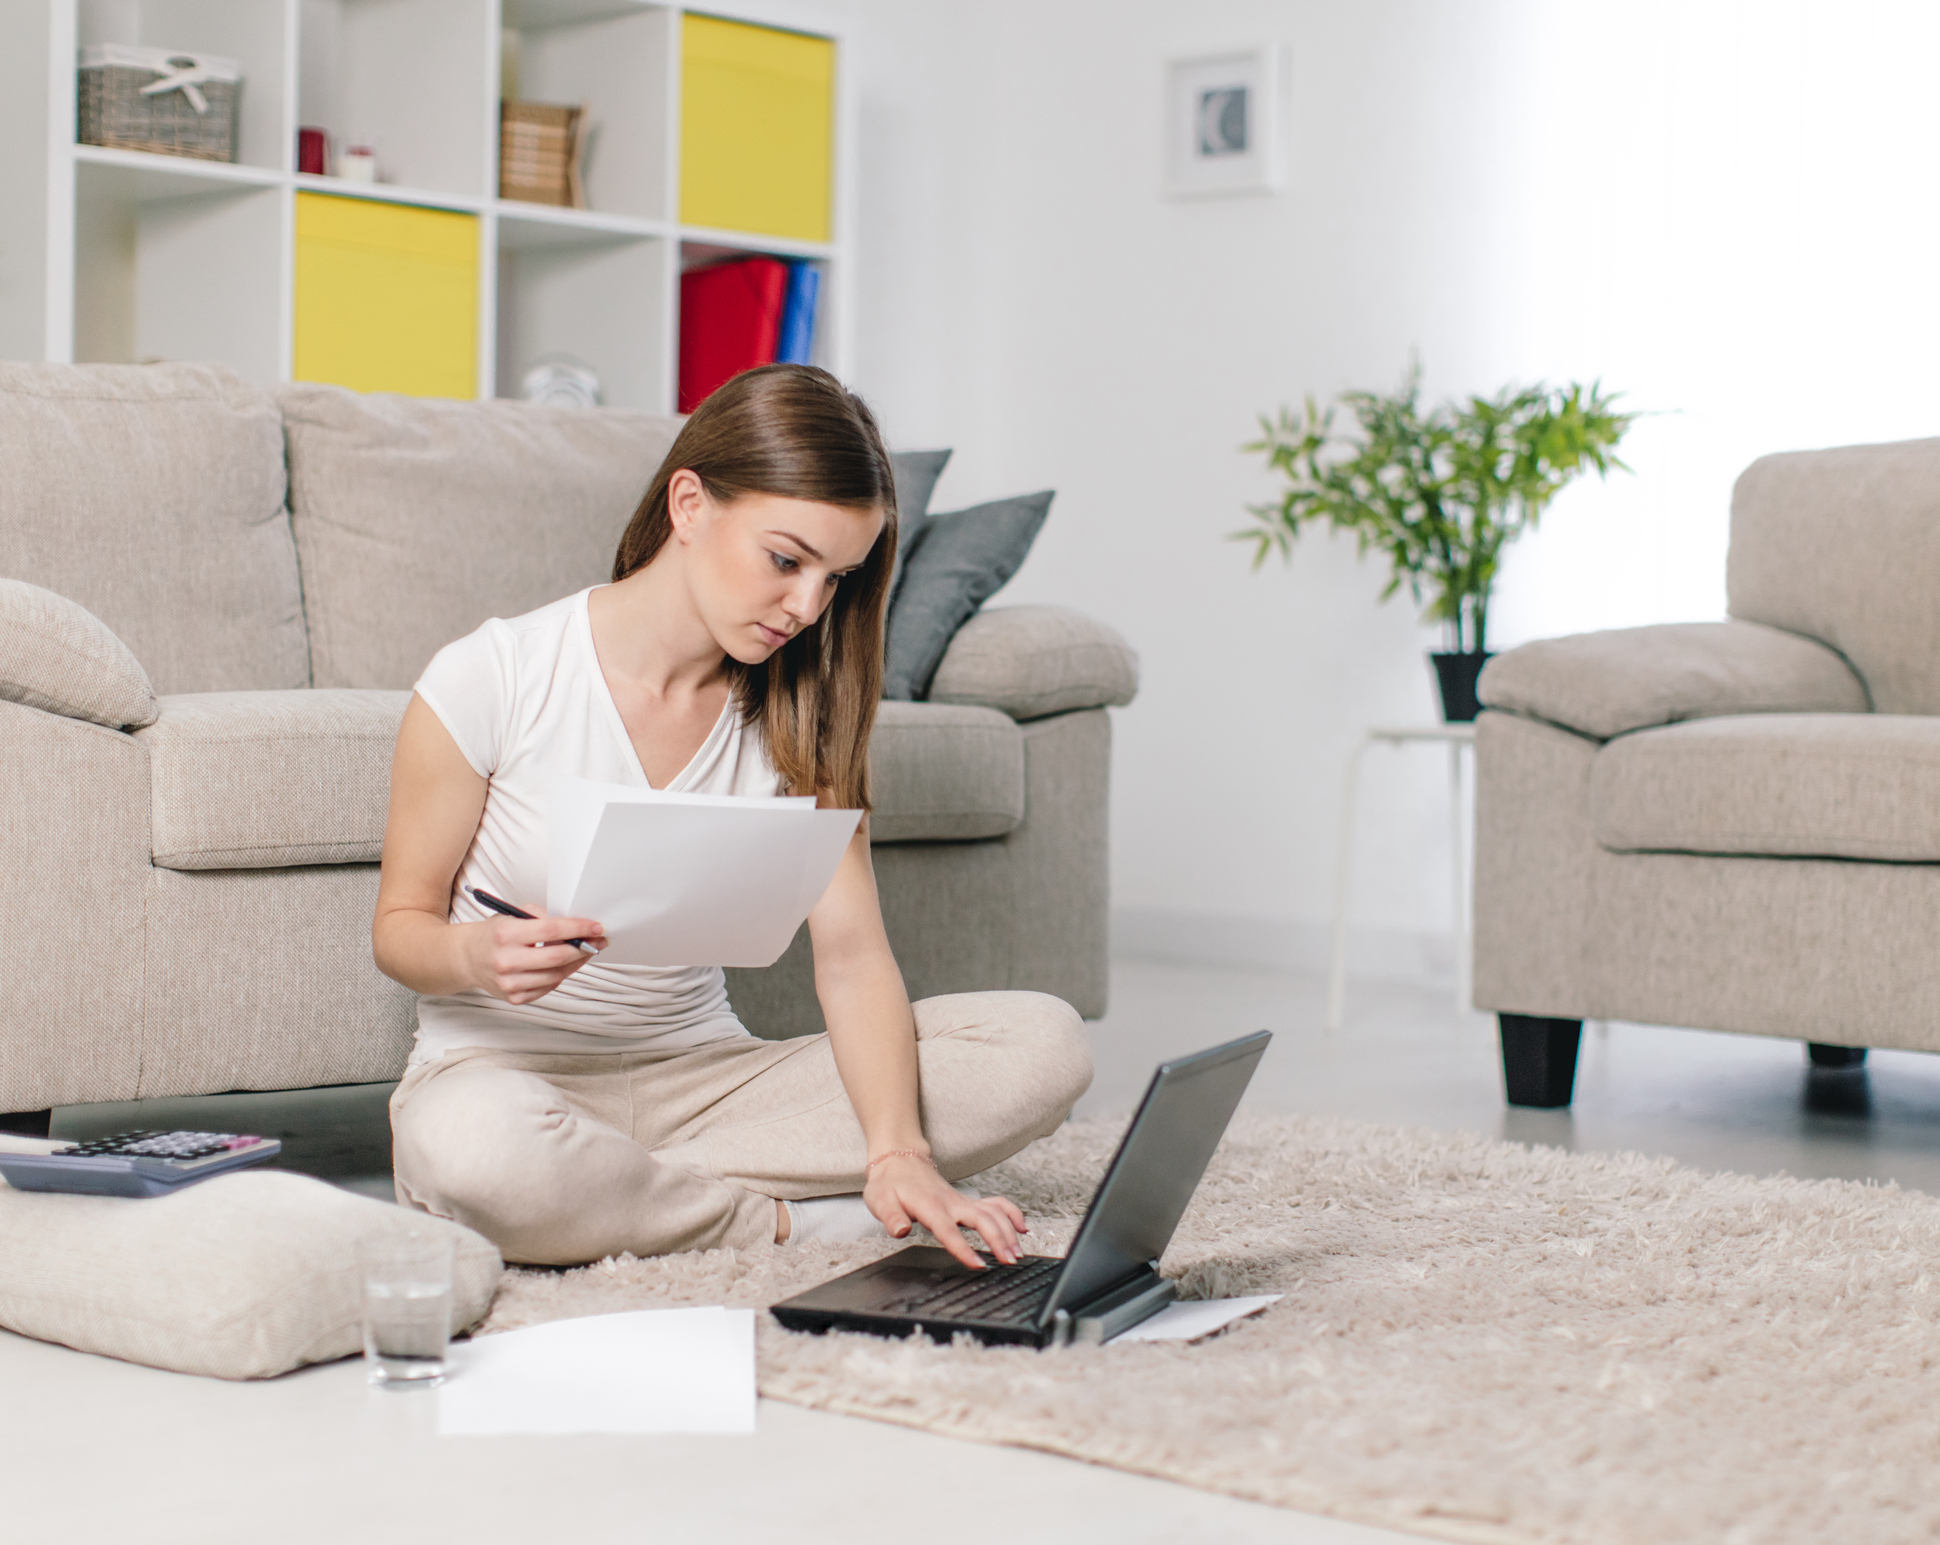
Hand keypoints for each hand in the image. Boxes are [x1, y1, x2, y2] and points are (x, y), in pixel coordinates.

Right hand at [462, 913, 606, 1004]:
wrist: (467, 958)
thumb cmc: (494, 934)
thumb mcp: (512, 915)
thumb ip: (541, 917)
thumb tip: (574, 926)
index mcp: (506, 934)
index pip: (551, 930)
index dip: (579, 928)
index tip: (597, 927)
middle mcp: (506, 960)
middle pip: (557, 957)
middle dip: (584, 948)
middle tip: (599, 941)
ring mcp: (509, 983)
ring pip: (556, 975)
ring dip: (576, 963)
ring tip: (586, 952)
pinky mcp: (513, 998)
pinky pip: (548, 987)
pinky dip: (561, 975)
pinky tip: (565, 965)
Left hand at [863, 1153, 1028, 1268]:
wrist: (900, 1160)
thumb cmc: (890, 1183)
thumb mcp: (880, 1200)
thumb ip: (891, 1217)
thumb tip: (900, 1231)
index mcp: (930, 1206)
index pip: (948, 1230)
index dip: (963, 1248)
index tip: (978, 1264)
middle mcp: (951, 1203)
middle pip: (981, 1219)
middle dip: (998, 1240)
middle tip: (1009, 1261)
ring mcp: (962, 1201)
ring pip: (993, 1212)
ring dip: (1008, 1231)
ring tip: (1017, 1253)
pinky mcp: (968, 1201)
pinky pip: (996, 1204)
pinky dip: (1011, 1214)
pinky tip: (1022, 1228)